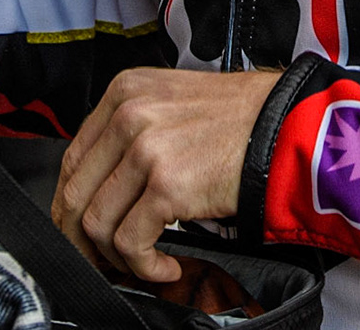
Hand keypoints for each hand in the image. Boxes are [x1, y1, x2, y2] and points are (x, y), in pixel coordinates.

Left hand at [53, 68, 278, 282]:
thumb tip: (105, 183)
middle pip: (75, 193)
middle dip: (82, 238)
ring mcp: (145, 149)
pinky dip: (143, 266)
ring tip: (141, 262)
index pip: (73, 159)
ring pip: (96, 223)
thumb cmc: (243, 118)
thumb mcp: (174, 102)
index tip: (80, 228)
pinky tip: (164, 267)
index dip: (70, 204)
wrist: (288, 125)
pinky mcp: (166, 185)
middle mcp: (130, 115)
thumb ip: (133, 131)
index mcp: (126, 92)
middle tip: (100, 258)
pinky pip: (130, 243)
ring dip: (115, 256)